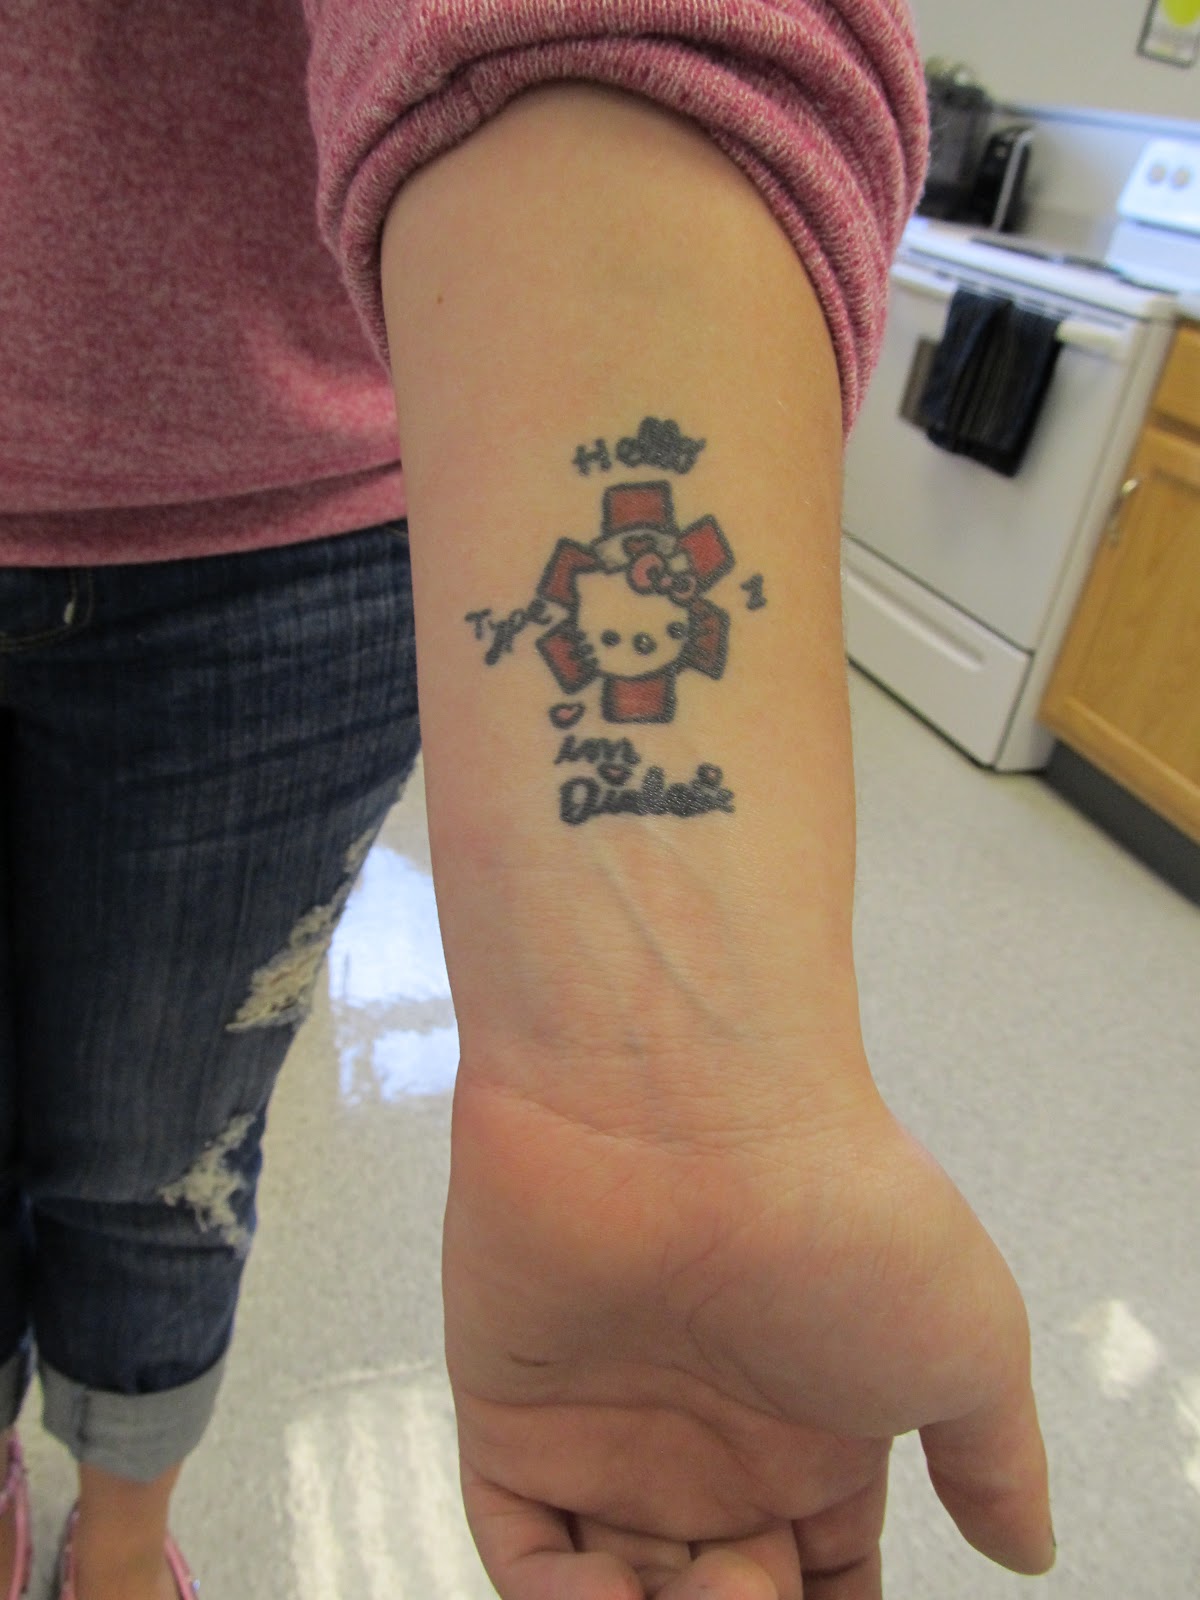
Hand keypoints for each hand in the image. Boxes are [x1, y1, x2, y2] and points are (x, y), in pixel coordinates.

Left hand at [442, 1063, 1053, 1599]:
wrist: (690, 1115)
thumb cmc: (839, 1213)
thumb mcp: (971, 1341)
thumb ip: (996, 1459)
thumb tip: (1028, 1546)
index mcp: (813, 1433)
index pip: (822, 1577)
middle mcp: (710, 1439)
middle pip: (721, 1595)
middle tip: (759, 1591)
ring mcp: (609, 1432)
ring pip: (622, 1593)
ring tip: (709, 1584)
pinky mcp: (516, 1418)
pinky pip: (522, 1554)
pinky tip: (616, 1591)